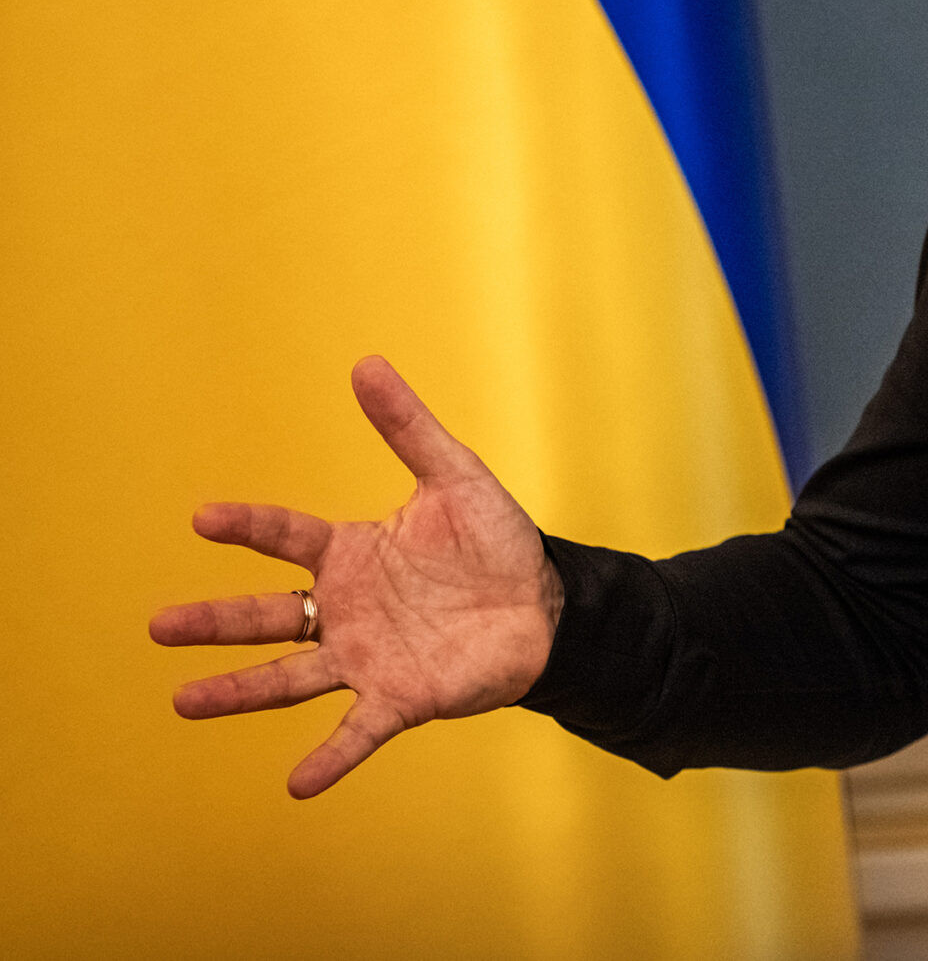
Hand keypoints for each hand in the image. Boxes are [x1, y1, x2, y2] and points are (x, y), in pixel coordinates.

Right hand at [149, 356, 562, 797]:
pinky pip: (357, 732)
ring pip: (289, 677)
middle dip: (213, 622)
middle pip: (266, 616)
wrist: (549, 603)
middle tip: (158, 627)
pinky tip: (296, 784)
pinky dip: (329, 758)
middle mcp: (346, 610)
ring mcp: (367, 657)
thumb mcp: (455, 475)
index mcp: (352, 554)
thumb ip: (407, 427)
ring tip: (183, 702)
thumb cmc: (498, 541)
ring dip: (238, 692)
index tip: (203, 517)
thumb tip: (366, 363)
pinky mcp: (401, 698)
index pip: (286, 539)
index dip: (247, 527)